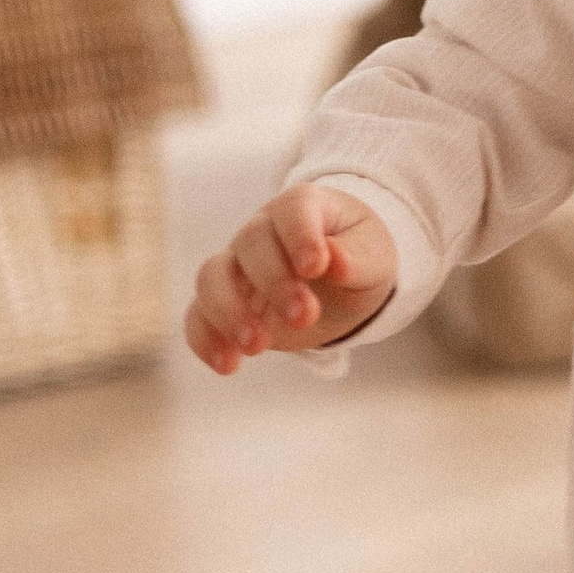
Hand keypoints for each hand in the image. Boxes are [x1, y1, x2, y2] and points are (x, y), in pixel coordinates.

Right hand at [185, 185, 397, 374]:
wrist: (343, 280)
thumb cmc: (359, 257)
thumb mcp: (375, 256)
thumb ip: (356, 257)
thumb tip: (334, 260)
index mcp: (303, 207)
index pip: (294, 210)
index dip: (300, 236)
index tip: (315, 268)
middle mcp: (261, 230)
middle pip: (251, 244)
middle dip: (274, 283)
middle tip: (304, 317)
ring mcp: (237, 265)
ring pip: (211, 277)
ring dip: (230, 312)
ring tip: (258, 346)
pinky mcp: (224, 303)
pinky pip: (198, 315)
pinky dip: (206, 340)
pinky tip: (228, 365)